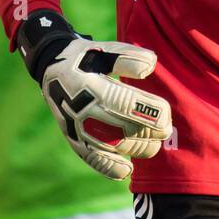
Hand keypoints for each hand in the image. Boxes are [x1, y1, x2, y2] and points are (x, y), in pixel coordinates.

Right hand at [18, 11, 172, 180]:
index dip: (149, 111)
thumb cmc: (84, 58)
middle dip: (150, 131)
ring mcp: (76, 128)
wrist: (51, 71)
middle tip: (166, 127)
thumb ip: (127, 57)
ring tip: (153, 141)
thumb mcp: (103, 49)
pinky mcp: (74, 139)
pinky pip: (92, 159)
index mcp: (89, 86)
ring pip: (114, 147)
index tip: (166, 113)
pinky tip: (127, 169)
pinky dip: (110, 168)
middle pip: (124, 129)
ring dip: (139, 147)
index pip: (125, 104)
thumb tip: (150, 66)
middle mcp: (81, 110)